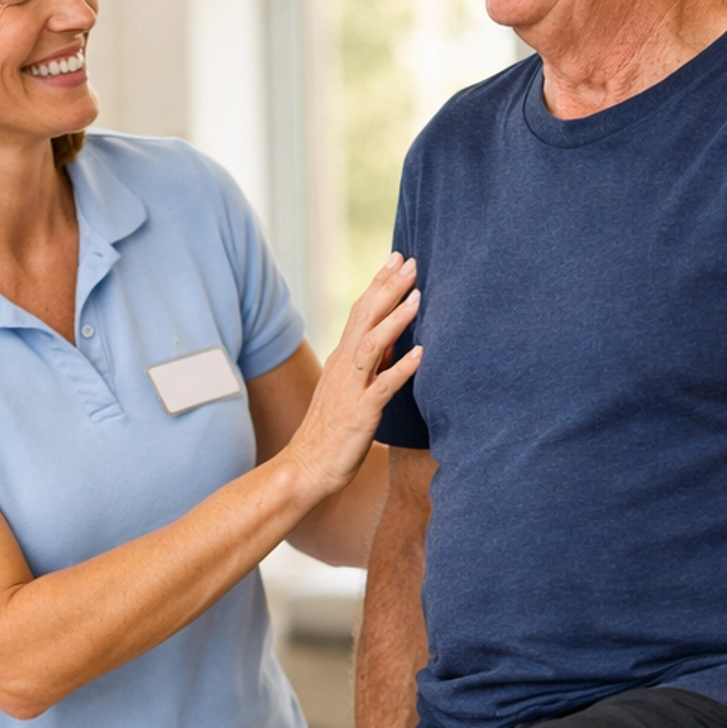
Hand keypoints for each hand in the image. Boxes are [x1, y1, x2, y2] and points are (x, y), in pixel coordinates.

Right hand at [284, 256, 420, 499]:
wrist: (306, 467)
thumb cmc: (331, 432)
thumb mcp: (351, 389)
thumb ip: (372, 363)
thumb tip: (396, 338)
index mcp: (342, 360)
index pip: (360, 311)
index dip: (378, 284)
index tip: (396, 259)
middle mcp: (344, 367)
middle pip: (365, 317)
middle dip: (388, 288)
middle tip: (409, 262)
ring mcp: (351, 389)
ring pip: (372, 344)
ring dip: (395, 319)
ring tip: (418, 298)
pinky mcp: (359, 413)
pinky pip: (383, 387)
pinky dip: (401, 368)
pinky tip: (420, 354)